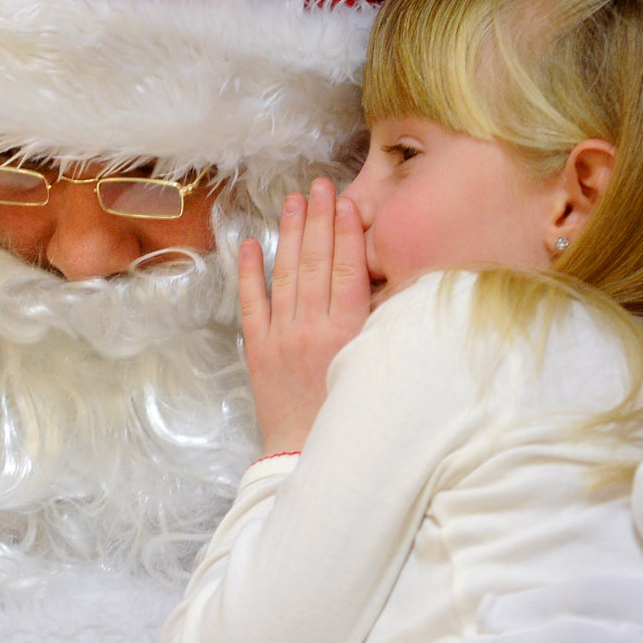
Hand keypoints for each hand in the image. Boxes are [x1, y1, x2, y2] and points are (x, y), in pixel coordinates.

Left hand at [238, 178, 370, 454]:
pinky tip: (252, 243)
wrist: (308, 457)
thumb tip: (392, 284)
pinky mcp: (257, 351)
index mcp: (347, 334)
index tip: (346, 201)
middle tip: (319, 185)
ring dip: (289, 233)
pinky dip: (250, 272)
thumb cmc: (353, 416)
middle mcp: (312, 330)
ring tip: (293, 199)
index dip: (346, 233)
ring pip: (285, 275)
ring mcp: (281, 338)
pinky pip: (252, 304)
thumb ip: (381, 328)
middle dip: (318, 219)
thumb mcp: (376, 368)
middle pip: (315, 263)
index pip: (347, 271)